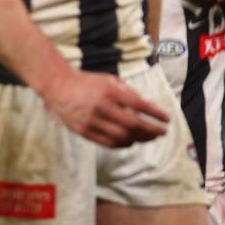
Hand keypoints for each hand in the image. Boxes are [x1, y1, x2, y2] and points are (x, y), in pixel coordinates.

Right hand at [40, 70, 166, 147]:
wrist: (57, 86)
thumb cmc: (86, 82)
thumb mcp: (108, 80)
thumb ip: (127, 92)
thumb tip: (148, 106)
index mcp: (109, 91)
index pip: (139, 105)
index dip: (155, 113)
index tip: (167, 119)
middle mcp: (102, 106)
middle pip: (133, 124)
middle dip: (152, 130)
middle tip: (161, 132)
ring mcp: (92, 120)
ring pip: (123, 136)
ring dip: (139, 139)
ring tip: (147, 137)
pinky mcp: (84, 131)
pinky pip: (109, 143)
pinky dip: (123, 144)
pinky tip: (130, 141)